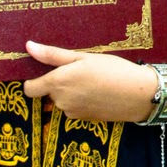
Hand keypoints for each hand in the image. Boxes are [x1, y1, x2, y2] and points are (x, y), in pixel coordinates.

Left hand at [23, 42, 156, 122]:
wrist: (138, 95)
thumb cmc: (112, 70)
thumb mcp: (83, 57)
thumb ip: (53, 55)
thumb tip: (28, 47)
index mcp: (57, 83)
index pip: (30, 89)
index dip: (33, 80)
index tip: (44, 71)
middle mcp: (61, 101)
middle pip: (49, 92)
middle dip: (59, 83)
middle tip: (80, 69)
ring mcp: (72, 113)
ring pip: (63, 100)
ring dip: (71, 92)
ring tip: (92, 80)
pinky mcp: (84, 119)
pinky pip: (75, 107)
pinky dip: (82, 100)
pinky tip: (98, 92)